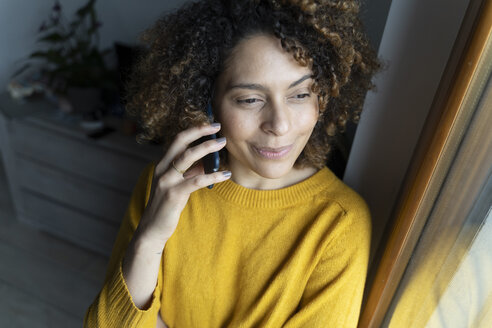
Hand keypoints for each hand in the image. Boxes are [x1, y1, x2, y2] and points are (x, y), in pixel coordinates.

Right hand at [135, 123, 229, 245]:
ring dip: (207, 147)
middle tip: (218, 126)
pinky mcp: (173, 194)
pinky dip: (213, 176)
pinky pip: (196, 181)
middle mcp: (162, 169)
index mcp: (162, 164)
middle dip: (199, 131)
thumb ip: (191, 172)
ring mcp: (166, 181)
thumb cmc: (168, 206)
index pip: (178, 140)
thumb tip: (209, 161)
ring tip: (223, 143)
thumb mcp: (179, 184)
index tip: (210, 124)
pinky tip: (226, 174)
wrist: (152, 229)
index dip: (194, 129)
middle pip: (180, 142)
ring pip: (187, 157)